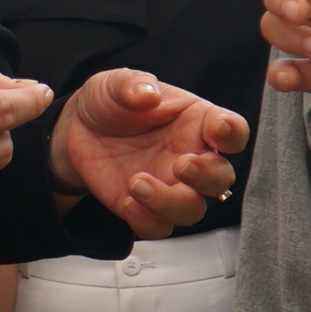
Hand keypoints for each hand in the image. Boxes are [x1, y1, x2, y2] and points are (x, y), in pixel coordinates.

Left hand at [49, 68, 248, 236]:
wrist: (78, 129)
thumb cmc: (111, 102)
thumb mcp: (117, 84)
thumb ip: (134, 85)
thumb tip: (147, 94)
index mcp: (197, 122)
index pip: (232, 131)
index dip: (232, 132)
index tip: (218, 127)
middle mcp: (192, 157)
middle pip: (220, 178)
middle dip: (207, 176)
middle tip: (181, 164)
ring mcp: (171, 186)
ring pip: (192, 210)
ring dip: (171, 203)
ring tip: (137, 183)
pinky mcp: (146, 208)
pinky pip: (158, 227)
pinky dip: (147, 221)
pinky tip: (127, 202)